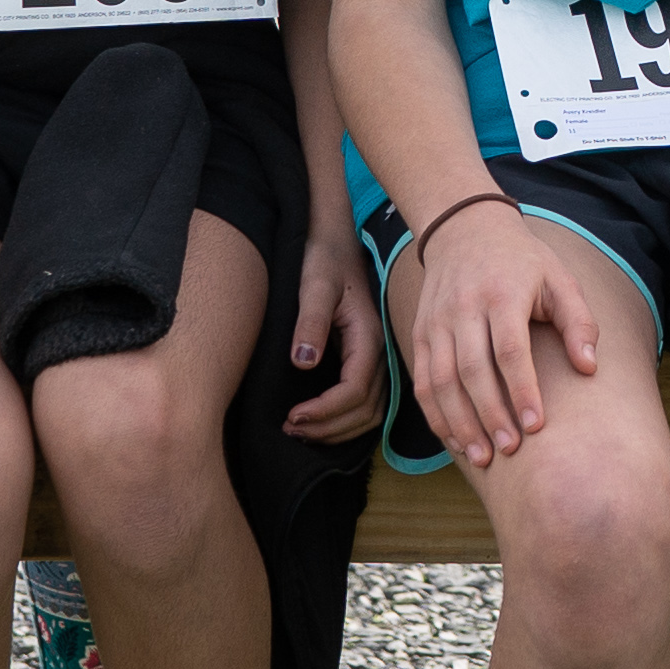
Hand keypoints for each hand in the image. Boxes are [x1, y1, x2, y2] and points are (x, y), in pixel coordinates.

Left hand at [282, 214, 387, 442]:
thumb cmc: (323, 258)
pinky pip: (366, 402)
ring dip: (337, 429)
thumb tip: (304, 362)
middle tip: (290, 429)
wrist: (334, 238)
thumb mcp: (314, 285)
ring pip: (370, 412)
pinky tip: (318, 421)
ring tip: (300, 430)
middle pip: (366, 410)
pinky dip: (344, 420)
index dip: (326, 411)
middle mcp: (379, 352)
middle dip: (329, 427)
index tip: (292, 416)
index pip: (356, 391)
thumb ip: (310, 322)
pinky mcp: (366, 358)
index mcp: (369, 336)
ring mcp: (376, 357)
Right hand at [400, 199, 610, 474]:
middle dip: (490, 415)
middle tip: (510, 450)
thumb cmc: (523, 263)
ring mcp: (436, 322)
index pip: (509, 350)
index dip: (522, 390)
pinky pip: (423, 380)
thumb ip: (578, 321)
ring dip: (460, 422)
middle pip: (472, 370)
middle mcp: (464, 308)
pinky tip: (455, 440)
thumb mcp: (559, 278)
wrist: (465, 230)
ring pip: (441, 380)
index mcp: (502, 294)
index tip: (536, 425)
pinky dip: (436, 414)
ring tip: (482, 457)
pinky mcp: (420, 333)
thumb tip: (588, 367)